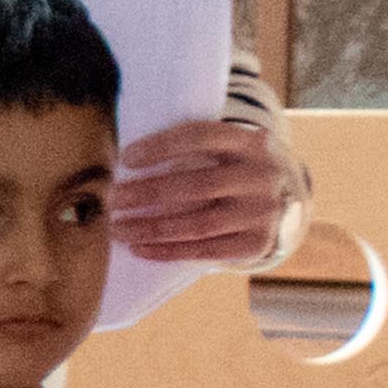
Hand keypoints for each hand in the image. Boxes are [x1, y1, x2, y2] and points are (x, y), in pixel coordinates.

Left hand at [112, 114, 302, 269]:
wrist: (276, 200)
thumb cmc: (228, 168)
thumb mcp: (221, 149)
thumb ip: (186, 147)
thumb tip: (124, 160)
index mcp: (250, 142)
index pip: (202, 137)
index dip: (162, 146)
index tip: (126, 158)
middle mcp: (262, 176)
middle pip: (197, 185)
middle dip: (148, 193)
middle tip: (112, 199)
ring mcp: (263, 212)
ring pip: (199, 223)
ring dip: (151, 228)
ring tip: (118, 228)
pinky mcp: (257, 243)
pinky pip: (205, 250)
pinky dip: (167, 251)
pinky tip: (139, 248)